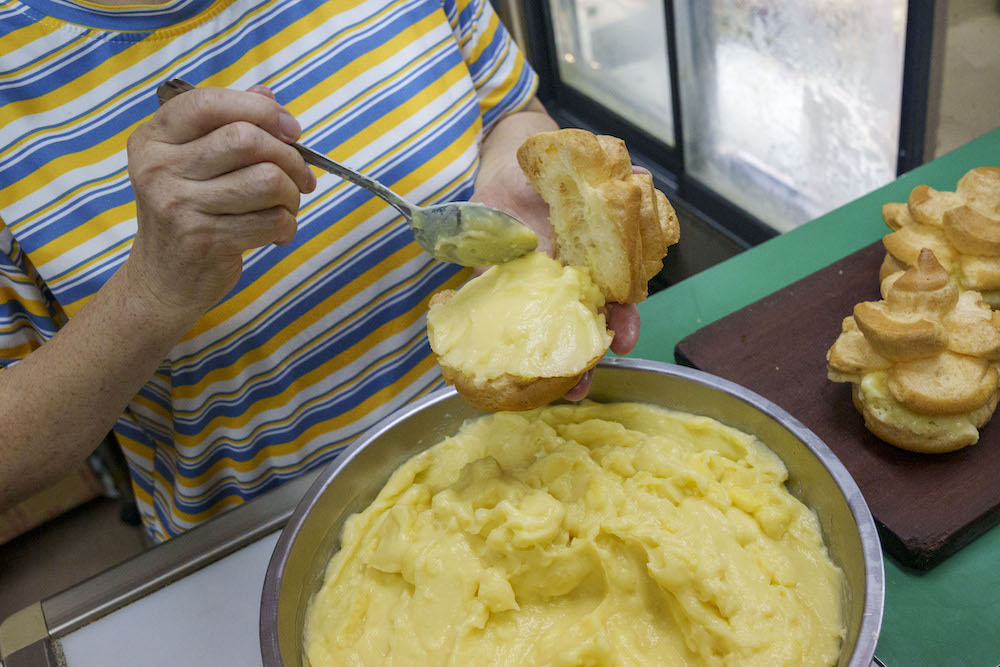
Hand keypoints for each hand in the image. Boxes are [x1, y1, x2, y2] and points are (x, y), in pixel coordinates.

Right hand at [124, 85, 315, 323]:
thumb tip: (268, 95)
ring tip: (286, 206)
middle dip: (289, 158)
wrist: (161, 280)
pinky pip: (271, 221)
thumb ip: (226, 125)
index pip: (210, 104)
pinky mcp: (203, 241)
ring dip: (292, 195)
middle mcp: (158, 168)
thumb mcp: (191, 163)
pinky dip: (287, 226)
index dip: (261, 111)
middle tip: (301, 178)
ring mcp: (178, 206)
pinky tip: (276, 232)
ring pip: (266, 181)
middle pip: (247, 140)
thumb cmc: (186, 214)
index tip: (292, 130)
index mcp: (154, 138)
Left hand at [471, 138, 642, 399]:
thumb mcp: (583, 177)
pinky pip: (491, 308)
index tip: (624, 341)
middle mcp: (562, 282)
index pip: (611, 302)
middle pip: (577, 328)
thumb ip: (610, 184)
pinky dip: (492, 333)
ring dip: (546, 361)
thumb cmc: (551, 175)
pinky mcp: (491, 278)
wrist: (508, 164)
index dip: (622, 323)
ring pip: (540, 329)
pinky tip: (496, 360)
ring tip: (550, 389)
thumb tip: (638, 175)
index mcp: (588, 264)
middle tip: (581, 384)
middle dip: (583, 359)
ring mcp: (528, 285)